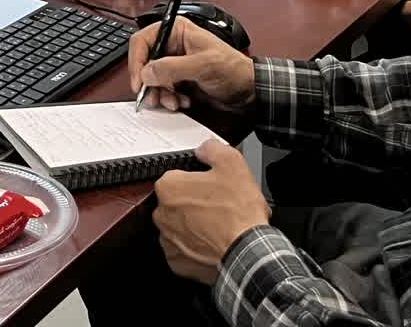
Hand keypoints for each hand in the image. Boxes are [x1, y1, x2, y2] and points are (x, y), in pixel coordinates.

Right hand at [130, 16, 255, 116]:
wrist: (248, 90)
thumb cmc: (233, 68)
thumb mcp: (203, 65)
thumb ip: (173, 68)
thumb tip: (148, 72)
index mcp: (176, 31)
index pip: (143, 41)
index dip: (137, 61)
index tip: (139, 81)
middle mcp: (172, 46)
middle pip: (145, 62)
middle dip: (149, 82)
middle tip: (153, 97)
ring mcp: (174, 64)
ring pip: (152, 79)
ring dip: (159, 94)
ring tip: (172, 102)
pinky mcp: (177, 80)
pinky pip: (162, 90)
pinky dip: (169, 99)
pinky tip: (182, 102)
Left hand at [151, 140, 270, 284]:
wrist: (248, 253)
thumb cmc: (238, 214)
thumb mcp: (232, 163)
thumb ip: (212, 148)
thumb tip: (205, 148)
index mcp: (169, 187)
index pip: (177, 176)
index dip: (197, 179)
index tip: (210, 186)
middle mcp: (162, 214)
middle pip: (176, 202)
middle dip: (194, 203)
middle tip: (217, 206)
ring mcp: (169, 240)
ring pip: (179, 226)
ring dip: (194, 226)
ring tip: (218, 226)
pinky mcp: (178, 262)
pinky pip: (183, 251)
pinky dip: (195, 248)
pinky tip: (213, 242)